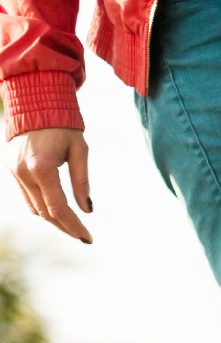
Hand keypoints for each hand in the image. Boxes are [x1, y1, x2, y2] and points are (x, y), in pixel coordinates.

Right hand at [11, 128, 91, 243]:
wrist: (34, 104)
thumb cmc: (63, 126)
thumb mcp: (80, 151)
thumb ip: (82, 181)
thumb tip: (88, 210)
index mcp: (42, 168)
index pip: (58, 208)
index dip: (74, 226)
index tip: (88, 238)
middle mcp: (24, 172)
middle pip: (45, 212)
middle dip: (65, 227)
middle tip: (83, 236)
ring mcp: (14, 171)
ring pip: (33, 207)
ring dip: (53, 220)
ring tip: (72, 226)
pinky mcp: (10, 169)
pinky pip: (26, 196)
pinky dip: (41, 207)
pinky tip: (56, 211)